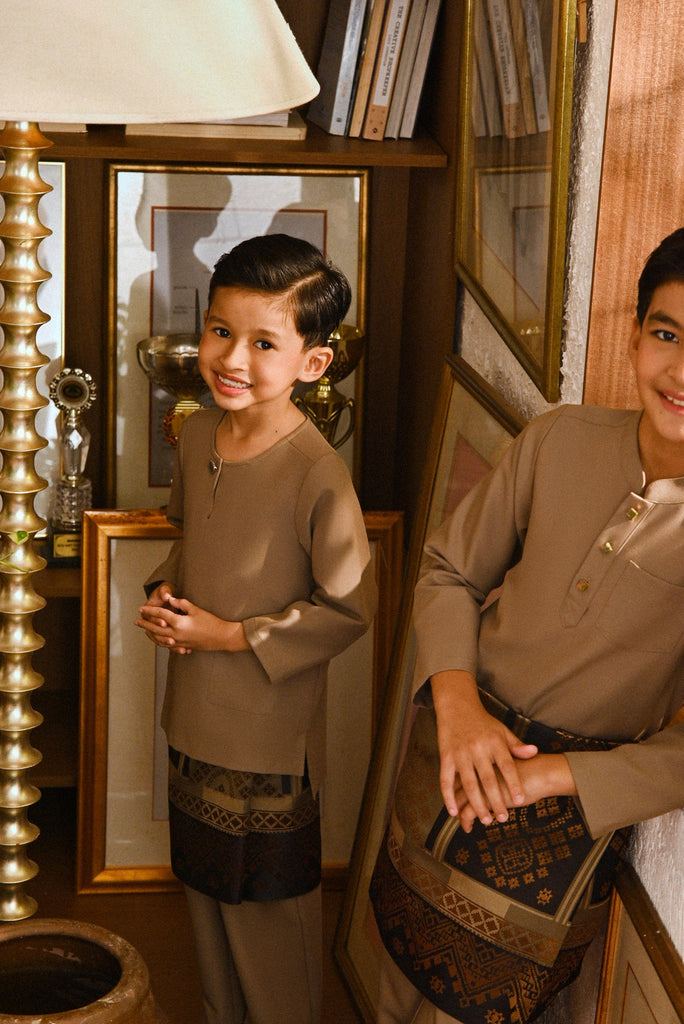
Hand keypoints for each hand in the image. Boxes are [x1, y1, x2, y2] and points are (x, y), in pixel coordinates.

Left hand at [135, 593, 248, 654]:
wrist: (221, 637)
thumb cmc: (210, 622)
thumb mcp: (195, 609)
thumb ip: (181, 604)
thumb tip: (170, 599)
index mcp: (179, 622)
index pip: (160, 614)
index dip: (150, 610)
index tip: (141, 608)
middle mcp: (176, 634)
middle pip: (155, 628)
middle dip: (145, 624)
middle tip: (137, 621)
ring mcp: (179, 642)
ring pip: (159, 639)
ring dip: (150, 634)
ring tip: (144, 630)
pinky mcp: (183, 647)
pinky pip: (167, 646)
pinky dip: (159, 642)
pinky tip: (157, 639)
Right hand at [432, 671, 537, 826]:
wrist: (457, 707)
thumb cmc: (483, 723)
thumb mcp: (502, 731)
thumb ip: (516, 745)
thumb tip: (534, 752)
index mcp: (494, 742)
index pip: (506, 765)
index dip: (513, 783)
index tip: (520, 799)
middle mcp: (477, 748)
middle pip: (487, 779)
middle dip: (495, 800)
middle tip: (503, 818)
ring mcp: (460, 753)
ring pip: (468, 783)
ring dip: (476, 803)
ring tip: (486, 820)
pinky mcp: (446, 757)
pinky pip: (445, 780)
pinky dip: (448, 797)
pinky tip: (454, 812)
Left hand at [454, 753, 577, 831]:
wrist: (542, 771)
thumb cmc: (530, 767)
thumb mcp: (511, 760)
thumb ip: (499, 768)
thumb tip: (491, 782)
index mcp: (480, 758)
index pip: (461, 772)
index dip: (456, 787)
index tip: (457, 799)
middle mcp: (475, 769)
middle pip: (457, 786)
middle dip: (455, 802)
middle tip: (455, 813)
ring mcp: (479, 783)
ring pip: (460, 800)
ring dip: (459, 813)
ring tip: (464, 824)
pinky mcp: (485, 797)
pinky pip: (468, 811)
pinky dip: (465, 820)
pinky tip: (468, 827)